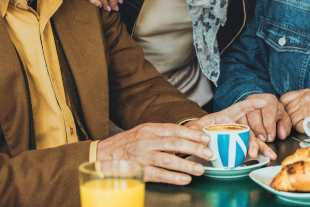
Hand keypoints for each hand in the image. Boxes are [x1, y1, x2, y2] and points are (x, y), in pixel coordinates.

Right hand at [96, 123, 211, 184]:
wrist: (101, 155)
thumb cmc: (125, 144)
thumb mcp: (143, 132)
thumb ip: (162, 134)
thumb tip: (186, 137)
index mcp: (149, 129)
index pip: (174, 129)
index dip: (192, 134)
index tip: (206, 138)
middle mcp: (146, 141)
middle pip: (174, 143)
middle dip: (194, 148)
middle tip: (208, 153)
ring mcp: (141, 156)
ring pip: (168, 159)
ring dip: (186, 164)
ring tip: (200, 169)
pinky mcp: (137, 171)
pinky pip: (158, 175)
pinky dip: (173, 177)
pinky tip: (184, 180)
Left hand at [185, 97, 277, 160]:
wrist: (195, 139)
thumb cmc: (196, 130)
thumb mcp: (193, 128)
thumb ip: (194, 130)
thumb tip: (201, 138)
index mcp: (224, 117)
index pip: (238, 108)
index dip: (250, 105)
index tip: (262, 102)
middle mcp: (234, 125)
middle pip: (248, 130)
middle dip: (253, 141)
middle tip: (253, 151)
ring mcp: (237, 135)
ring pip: (252, 140)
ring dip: (260, 148)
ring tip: (269, 156)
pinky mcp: (237, 144)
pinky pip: (249, 149)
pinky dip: (258, 154)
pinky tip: (266, 160)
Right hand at [232, 93, 290, 142]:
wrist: (262, 105)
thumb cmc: (274, 113)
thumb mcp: (283, 118)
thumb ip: (285, 126)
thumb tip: (282, 134)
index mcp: (268, 100)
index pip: (268, 113)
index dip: (269, 126)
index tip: (270, 138)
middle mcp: (254, 100)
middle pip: (253, 115)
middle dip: (258, 130)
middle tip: (263, 140)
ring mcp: (243, 106)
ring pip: (243, 119)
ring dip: (248, 133)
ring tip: (255, 142)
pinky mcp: (235, 113)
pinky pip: (236, 124)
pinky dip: (241, 134)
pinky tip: (246, 141)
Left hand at [279, 89, 309, 133]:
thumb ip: (302, 99)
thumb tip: (290, 106)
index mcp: (305, 92)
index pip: (284, 98)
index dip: (284, 107)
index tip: (288, 112)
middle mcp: (304, 99)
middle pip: (287, 110)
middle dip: (291, 117)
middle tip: (299, 120)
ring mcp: (307, 108)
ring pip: (292, 120)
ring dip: (297, 124)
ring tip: (307, 123)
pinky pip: (299, 127)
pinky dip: (303, 129)